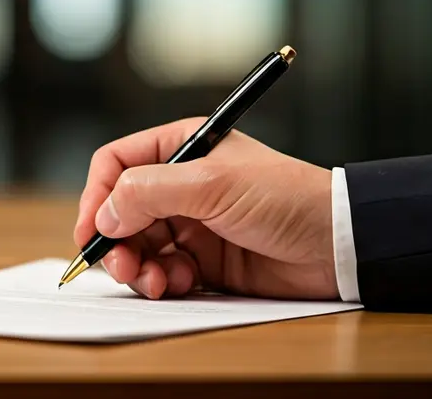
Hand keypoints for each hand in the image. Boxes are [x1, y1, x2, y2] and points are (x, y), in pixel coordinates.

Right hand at [73, 118, 337, 300]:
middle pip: (119, 211)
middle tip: (121, 266)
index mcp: (181, 148)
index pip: (115, 165)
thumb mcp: (211, 184)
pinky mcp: (204, 260)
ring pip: (137, 246)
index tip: (91, 229)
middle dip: (115, 241)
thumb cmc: (287, 198)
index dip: (96, 196)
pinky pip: (162, 271)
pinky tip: (180, 283)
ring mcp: (191, 223)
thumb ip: (149, 193)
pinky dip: (162, 281)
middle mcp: (180, 184)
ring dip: (137, 267)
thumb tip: (104, 215)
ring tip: (153, 281)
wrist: (340, 245)